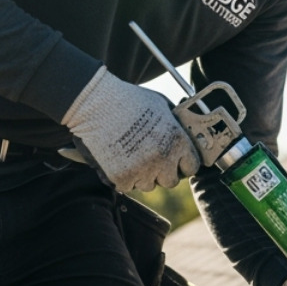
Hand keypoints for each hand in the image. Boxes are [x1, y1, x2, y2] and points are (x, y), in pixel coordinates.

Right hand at [62, 67, 199, 191]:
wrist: (95, 103)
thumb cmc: (129, 99)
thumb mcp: (161, 105)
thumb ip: (175, 124)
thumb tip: (185, 135)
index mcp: (177, 141)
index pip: (191, 167)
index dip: (183, 164)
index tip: (176, 162)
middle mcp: (162, 159)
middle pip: (171, 181)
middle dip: (163, 172)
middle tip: (152, 160)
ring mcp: (142, 170)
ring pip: (148, 185)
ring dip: (143, 175)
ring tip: (132, 155)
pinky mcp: (121, 178)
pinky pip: (128, 186)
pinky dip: (124, 177)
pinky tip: (119, 158)